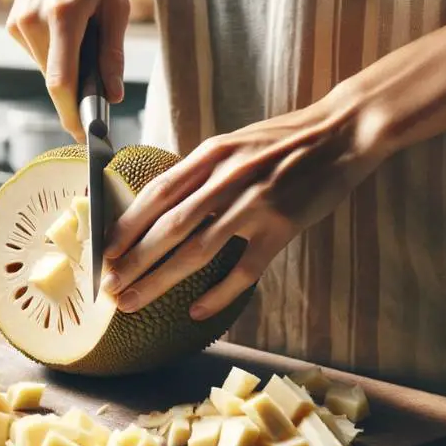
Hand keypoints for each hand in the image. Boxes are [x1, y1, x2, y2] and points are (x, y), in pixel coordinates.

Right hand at [7, 0, 130, 141]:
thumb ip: (112, 51)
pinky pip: (39, 54)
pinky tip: (66, 26)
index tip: (83, 135)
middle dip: (77, 87)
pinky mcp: (13, 23)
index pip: (61, 80)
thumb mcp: (117, 3)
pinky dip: (55, 52)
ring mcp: (19, 22)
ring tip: (84, 33)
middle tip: (101, 75)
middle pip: (55, 79)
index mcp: (63, 14)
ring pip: (47, 69)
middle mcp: (33, 21)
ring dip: (67, 66)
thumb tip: (112, 93)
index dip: (72, 114)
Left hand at [101, 94, 389, 319]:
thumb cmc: (283, 140)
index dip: (126, 224)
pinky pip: (245, 270)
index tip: (102, 251)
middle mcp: (228, 178)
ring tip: (133, 302)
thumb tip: (161, 203)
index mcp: (211, 154)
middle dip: (132, 261)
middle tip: (107, 288)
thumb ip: (201, 172)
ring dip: (159, 281)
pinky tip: (196, 313)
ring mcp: (256, 204)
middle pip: (168, 227)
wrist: (343, 132)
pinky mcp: (283, 227)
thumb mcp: (234, 144)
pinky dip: (218, 294)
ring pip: (197, 251)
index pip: (156, 193)